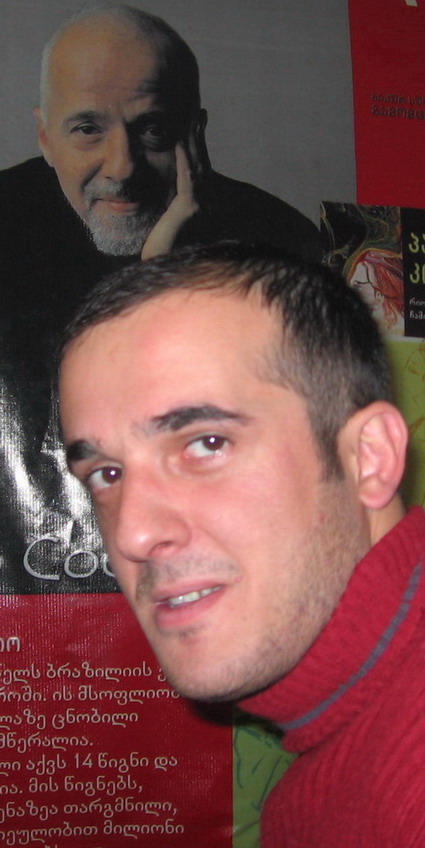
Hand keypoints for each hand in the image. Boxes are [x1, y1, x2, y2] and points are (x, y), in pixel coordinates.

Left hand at [141, 111, 210, 259]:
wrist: (162, 269)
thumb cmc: (161, 252)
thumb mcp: (166, 224)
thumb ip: (170, 210)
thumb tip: (164, 200)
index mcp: (200, 206)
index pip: (200, 170)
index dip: (199, 148)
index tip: (196, 127)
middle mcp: (206, 204)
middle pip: (203, 162)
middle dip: (200, 137)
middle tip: (199, 114)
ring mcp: (201, 205)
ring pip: (199, 164)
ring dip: (195, 139)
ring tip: (192, 117)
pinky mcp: (189, 207)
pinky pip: (187, 175)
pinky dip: (184, 155)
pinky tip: (179, 139)